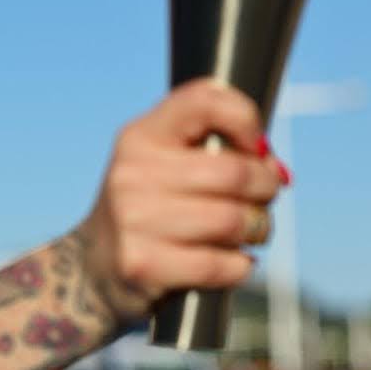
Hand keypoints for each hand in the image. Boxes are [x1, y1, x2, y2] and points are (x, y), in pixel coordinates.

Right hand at [78, 78, 285, 325]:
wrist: (94, 268)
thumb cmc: (151, 209)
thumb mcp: (164, 163)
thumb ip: (216, 150)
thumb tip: (276, 171)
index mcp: (141, 137)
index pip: (204, 101)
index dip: (245, 118)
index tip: (252, 146)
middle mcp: (132, 174)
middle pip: (235, 173)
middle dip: (266, 188)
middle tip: (263, 199)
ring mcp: (133, 221)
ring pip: (232, 221)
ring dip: (257, 229)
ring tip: (248, 232)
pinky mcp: (142, 266)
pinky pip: (220, 264)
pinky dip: (240, 266)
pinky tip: (232, 262)